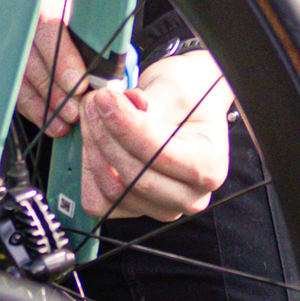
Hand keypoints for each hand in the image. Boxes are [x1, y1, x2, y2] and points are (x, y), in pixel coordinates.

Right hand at [0, 0, 89, 135]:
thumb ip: (69, 14)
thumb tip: (104, 57)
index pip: (46, 22)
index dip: (62, 59)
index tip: (77, 88)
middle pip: (20, 50)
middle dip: (48, 90)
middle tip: (68, 116)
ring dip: (24, 99)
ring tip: (49, 120)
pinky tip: (16, 105)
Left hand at [76, 53, 230, 222]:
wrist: (185, 107)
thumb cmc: (185, 97)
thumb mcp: (173, 91)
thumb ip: (145, 103)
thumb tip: (113, 104)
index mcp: (210, 166)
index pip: (161, 154)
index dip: (127, 127)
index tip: (105, 99)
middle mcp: (191, 196)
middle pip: (136, 178)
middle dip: (107, 135)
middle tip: (94, 100)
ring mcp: (163, 208)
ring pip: (115, 191)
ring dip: (94, 149)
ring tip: (91, 112)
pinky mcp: (136, 210)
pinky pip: (100, 200)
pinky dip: (89, 169)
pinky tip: (91, 138)